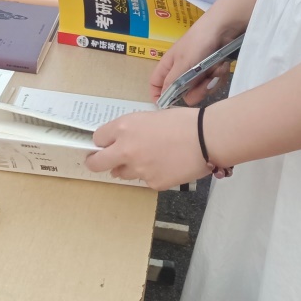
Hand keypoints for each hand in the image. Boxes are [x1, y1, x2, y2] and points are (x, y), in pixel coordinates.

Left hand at [86, 108, 209, 189]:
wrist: (205, 138)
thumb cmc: (181, 121)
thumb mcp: (149, 117)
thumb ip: (132, 131)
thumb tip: (123, 143)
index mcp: (124, 128)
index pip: (98, 138)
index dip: (103, 141)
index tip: (106, 143)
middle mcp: (126, 150)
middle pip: (97, 163)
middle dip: (96, 162)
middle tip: (99, 161)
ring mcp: (138, 169)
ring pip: (122, 173)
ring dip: (128, 167)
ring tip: (149, 158)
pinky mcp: (153, 183)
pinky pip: (145, 180)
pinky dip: (152, 174)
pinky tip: (167, 165)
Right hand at [148, 17, 230, 104]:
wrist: (223, 28)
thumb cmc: (198, 43)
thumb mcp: (183, 64)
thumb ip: (172, 82)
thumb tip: (161, 98)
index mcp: (169, 67)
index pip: (156, 84)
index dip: (159, 96)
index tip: (168, 106)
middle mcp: (181, 71)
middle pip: (183, 93)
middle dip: (197, 91)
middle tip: (205, 83)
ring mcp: (197, 71)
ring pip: (201, 90)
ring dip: (211, 82)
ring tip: (217, 69)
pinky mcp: (211, 70)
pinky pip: (213, 83)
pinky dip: (219, 76)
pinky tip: (222, 66)